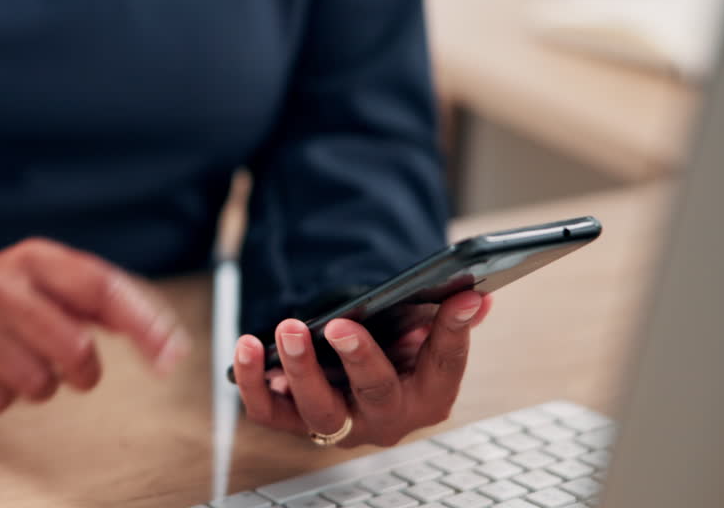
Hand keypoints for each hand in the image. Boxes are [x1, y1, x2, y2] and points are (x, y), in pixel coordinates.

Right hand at [0, 238, 189, 416]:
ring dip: (38, 385)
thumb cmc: (7, 298)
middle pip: (74, 348)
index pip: (101, 288)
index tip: (169, 358)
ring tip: (16, 360)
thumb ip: (109, 302)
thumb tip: (168, 343)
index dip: (143, 324)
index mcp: (35, 259)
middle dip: (84, 371)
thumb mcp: (52, 281)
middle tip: (74, 368)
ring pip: (37, 386)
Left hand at [233, 291, 492, 447]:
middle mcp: (386, 419)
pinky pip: (269, 412)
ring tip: (289, 328)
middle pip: (376, 394)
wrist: (352, 381)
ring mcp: (340, 426)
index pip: (445, 365)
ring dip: (300, 369)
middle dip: (359, 358)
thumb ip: (446, 320)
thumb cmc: (393, 354)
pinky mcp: (295, 423)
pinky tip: (246, 346)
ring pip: (319, 410)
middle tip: (341, 324)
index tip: (462, 297)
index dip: (454, 331)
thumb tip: (477, 298)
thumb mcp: (422, 335)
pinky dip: (254, 382)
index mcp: (428, 396)